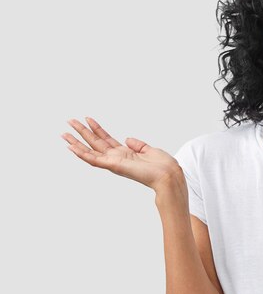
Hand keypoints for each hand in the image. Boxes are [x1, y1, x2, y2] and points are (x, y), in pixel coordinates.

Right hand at [62, 117, 181, 191]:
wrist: (168, 175)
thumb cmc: (162, 166)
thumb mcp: (149, 150)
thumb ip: (137, 145)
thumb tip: (127, 139)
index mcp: (125, 154)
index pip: (106, 139)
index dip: (97, 129)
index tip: (88, 119)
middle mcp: (117, 158)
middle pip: (95, 143)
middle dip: (82, 132)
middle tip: (69, 121)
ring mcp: (113, 162)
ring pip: (90, 151)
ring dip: (76, 142)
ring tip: (64, 133)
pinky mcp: (113, 166)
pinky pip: (94, 160)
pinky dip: (82, 154)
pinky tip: (71, 147)